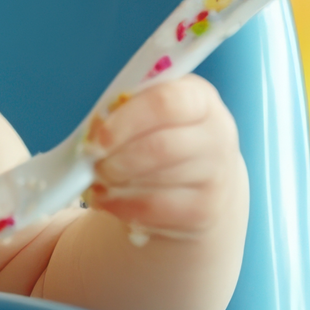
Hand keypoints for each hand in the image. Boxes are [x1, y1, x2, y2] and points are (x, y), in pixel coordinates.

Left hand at [85, 76, 241, 240]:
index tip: (98, 138)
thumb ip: (120, 114)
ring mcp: (215, 175)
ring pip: (156, 181)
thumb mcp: (146, 114)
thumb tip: (93, 133)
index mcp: (199, 99)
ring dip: (116, 183)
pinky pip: (155, 209)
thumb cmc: (161, 137)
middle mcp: (216, 135)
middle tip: (93, 165)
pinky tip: (107, 201)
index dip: (126, 120)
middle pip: (160, 147)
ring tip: (97, 181)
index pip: (166, 103)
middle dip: (116, 159)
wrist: (199, 182)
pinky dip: (122, 206)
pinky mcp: (204, 210)